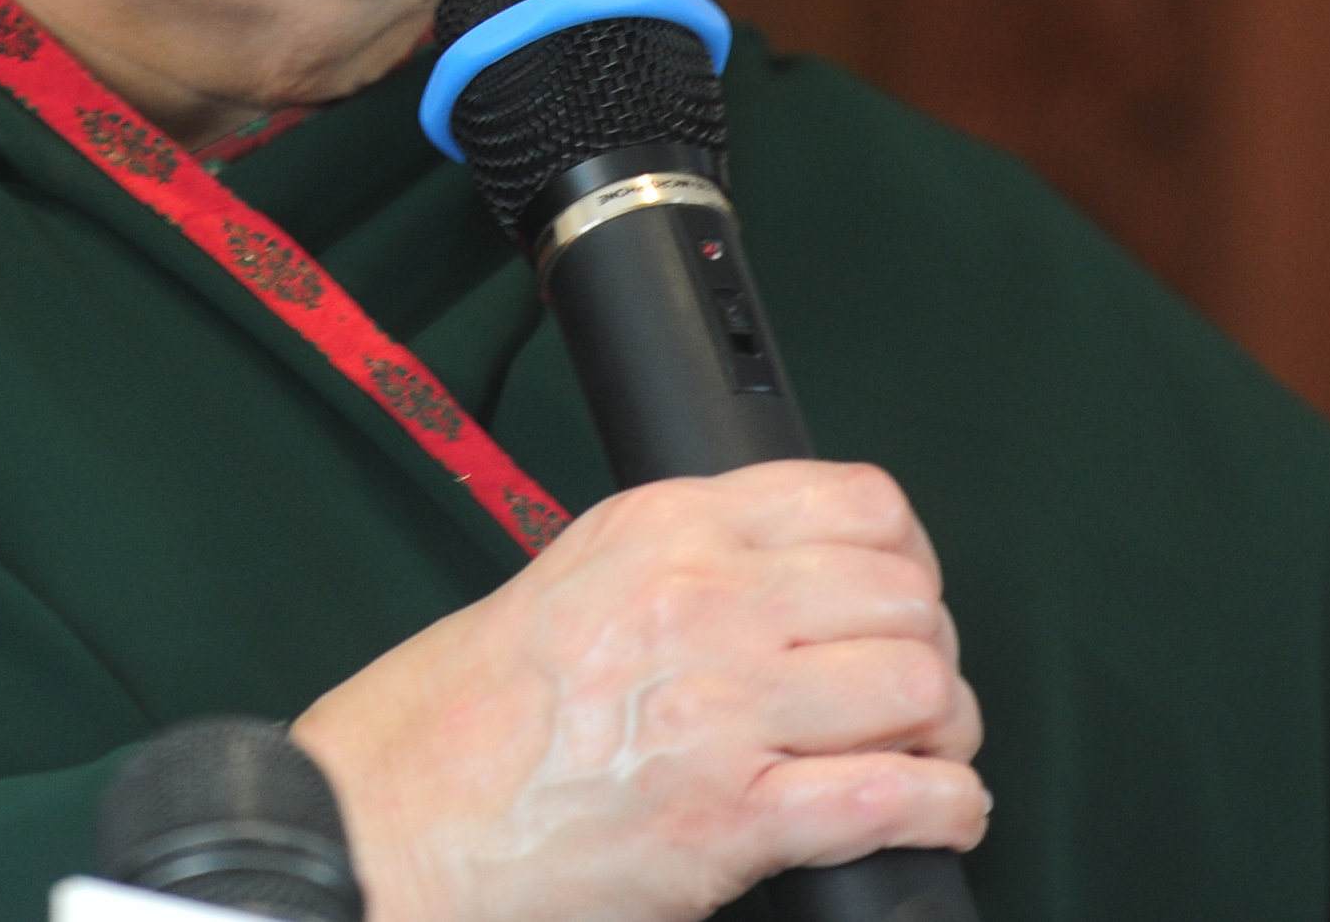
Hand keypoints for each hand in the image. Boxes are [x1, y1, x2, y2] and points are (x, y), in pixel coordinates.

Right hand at [292, 460, 984, 921]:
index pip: (858, 504)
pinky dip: (943, 811)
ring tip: (921, 757)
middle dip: (929, 651)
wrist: (386, 825)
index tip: (902, 598)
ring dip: (942, 733)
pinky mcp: (731, 818)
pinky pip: (894, 798)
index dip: (908, 559)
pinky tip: (934, 816)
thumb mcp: (567, 581)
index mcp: (662, 531)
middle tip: (910, 695)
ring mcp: (720, 709)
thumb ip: (675, 562)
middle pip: (905, 598)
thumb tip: (780, 575)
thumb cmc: (455, 722)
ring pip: (917, 689)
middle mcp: (702, 603)